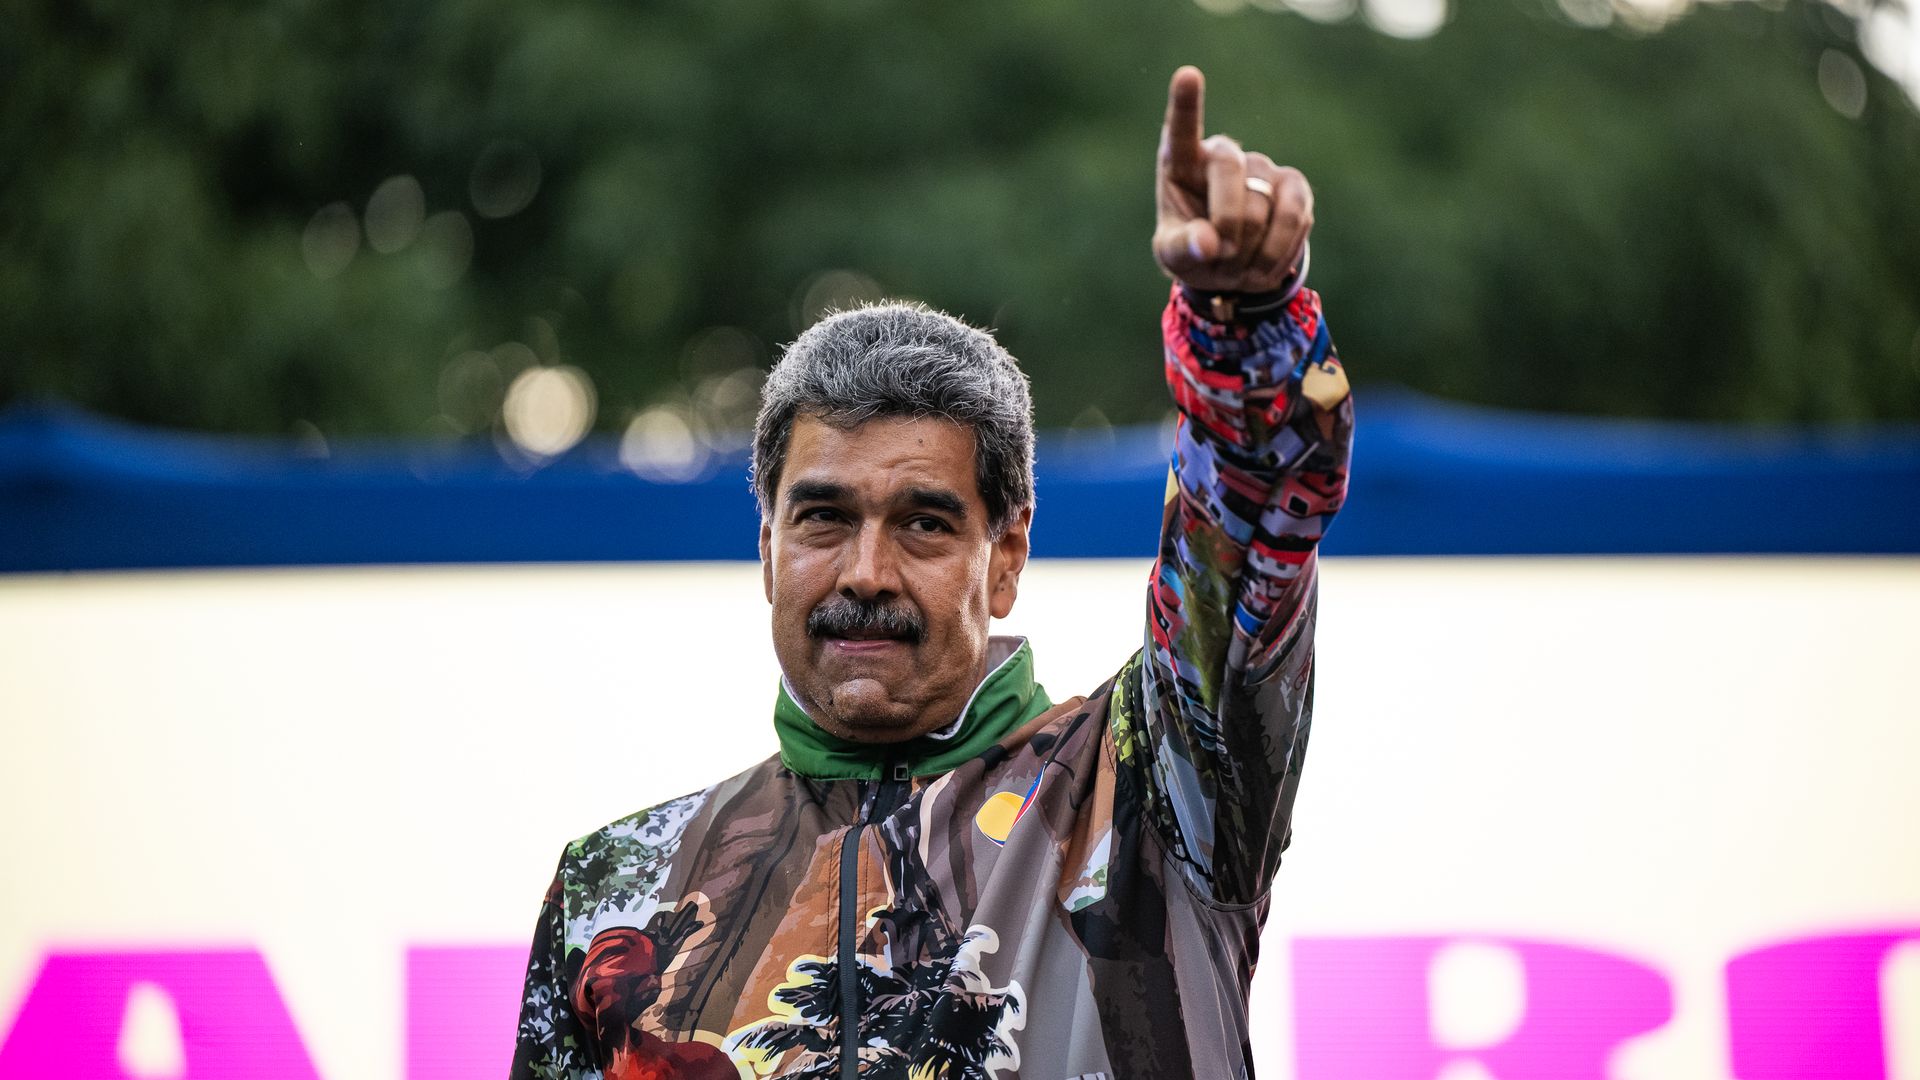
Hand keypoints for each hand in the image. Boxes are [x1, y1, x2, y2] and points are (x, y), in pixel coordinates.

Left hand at [1153, 66, 1312, 295]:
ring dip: (1249, 250)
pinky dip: (1278, 251)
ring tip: (1237, 266)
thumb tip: (1210, 243)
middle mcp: (1223, 154)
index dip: (1186, 105)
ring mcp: (1262, 166)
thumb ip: (1183, 248)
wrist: (1231, 265)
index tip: (1188, 75)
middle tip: (1219, 257)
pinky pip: (1294, 216)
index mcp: (1182, 163)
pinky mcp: (1294, 186)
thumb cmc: (1193, 249)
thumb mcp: (1174, 255)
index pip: (1182, 131)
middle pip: (1229, 171)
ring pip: (1262, 204)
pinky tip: (1264, 265)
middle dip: (1225, 224)